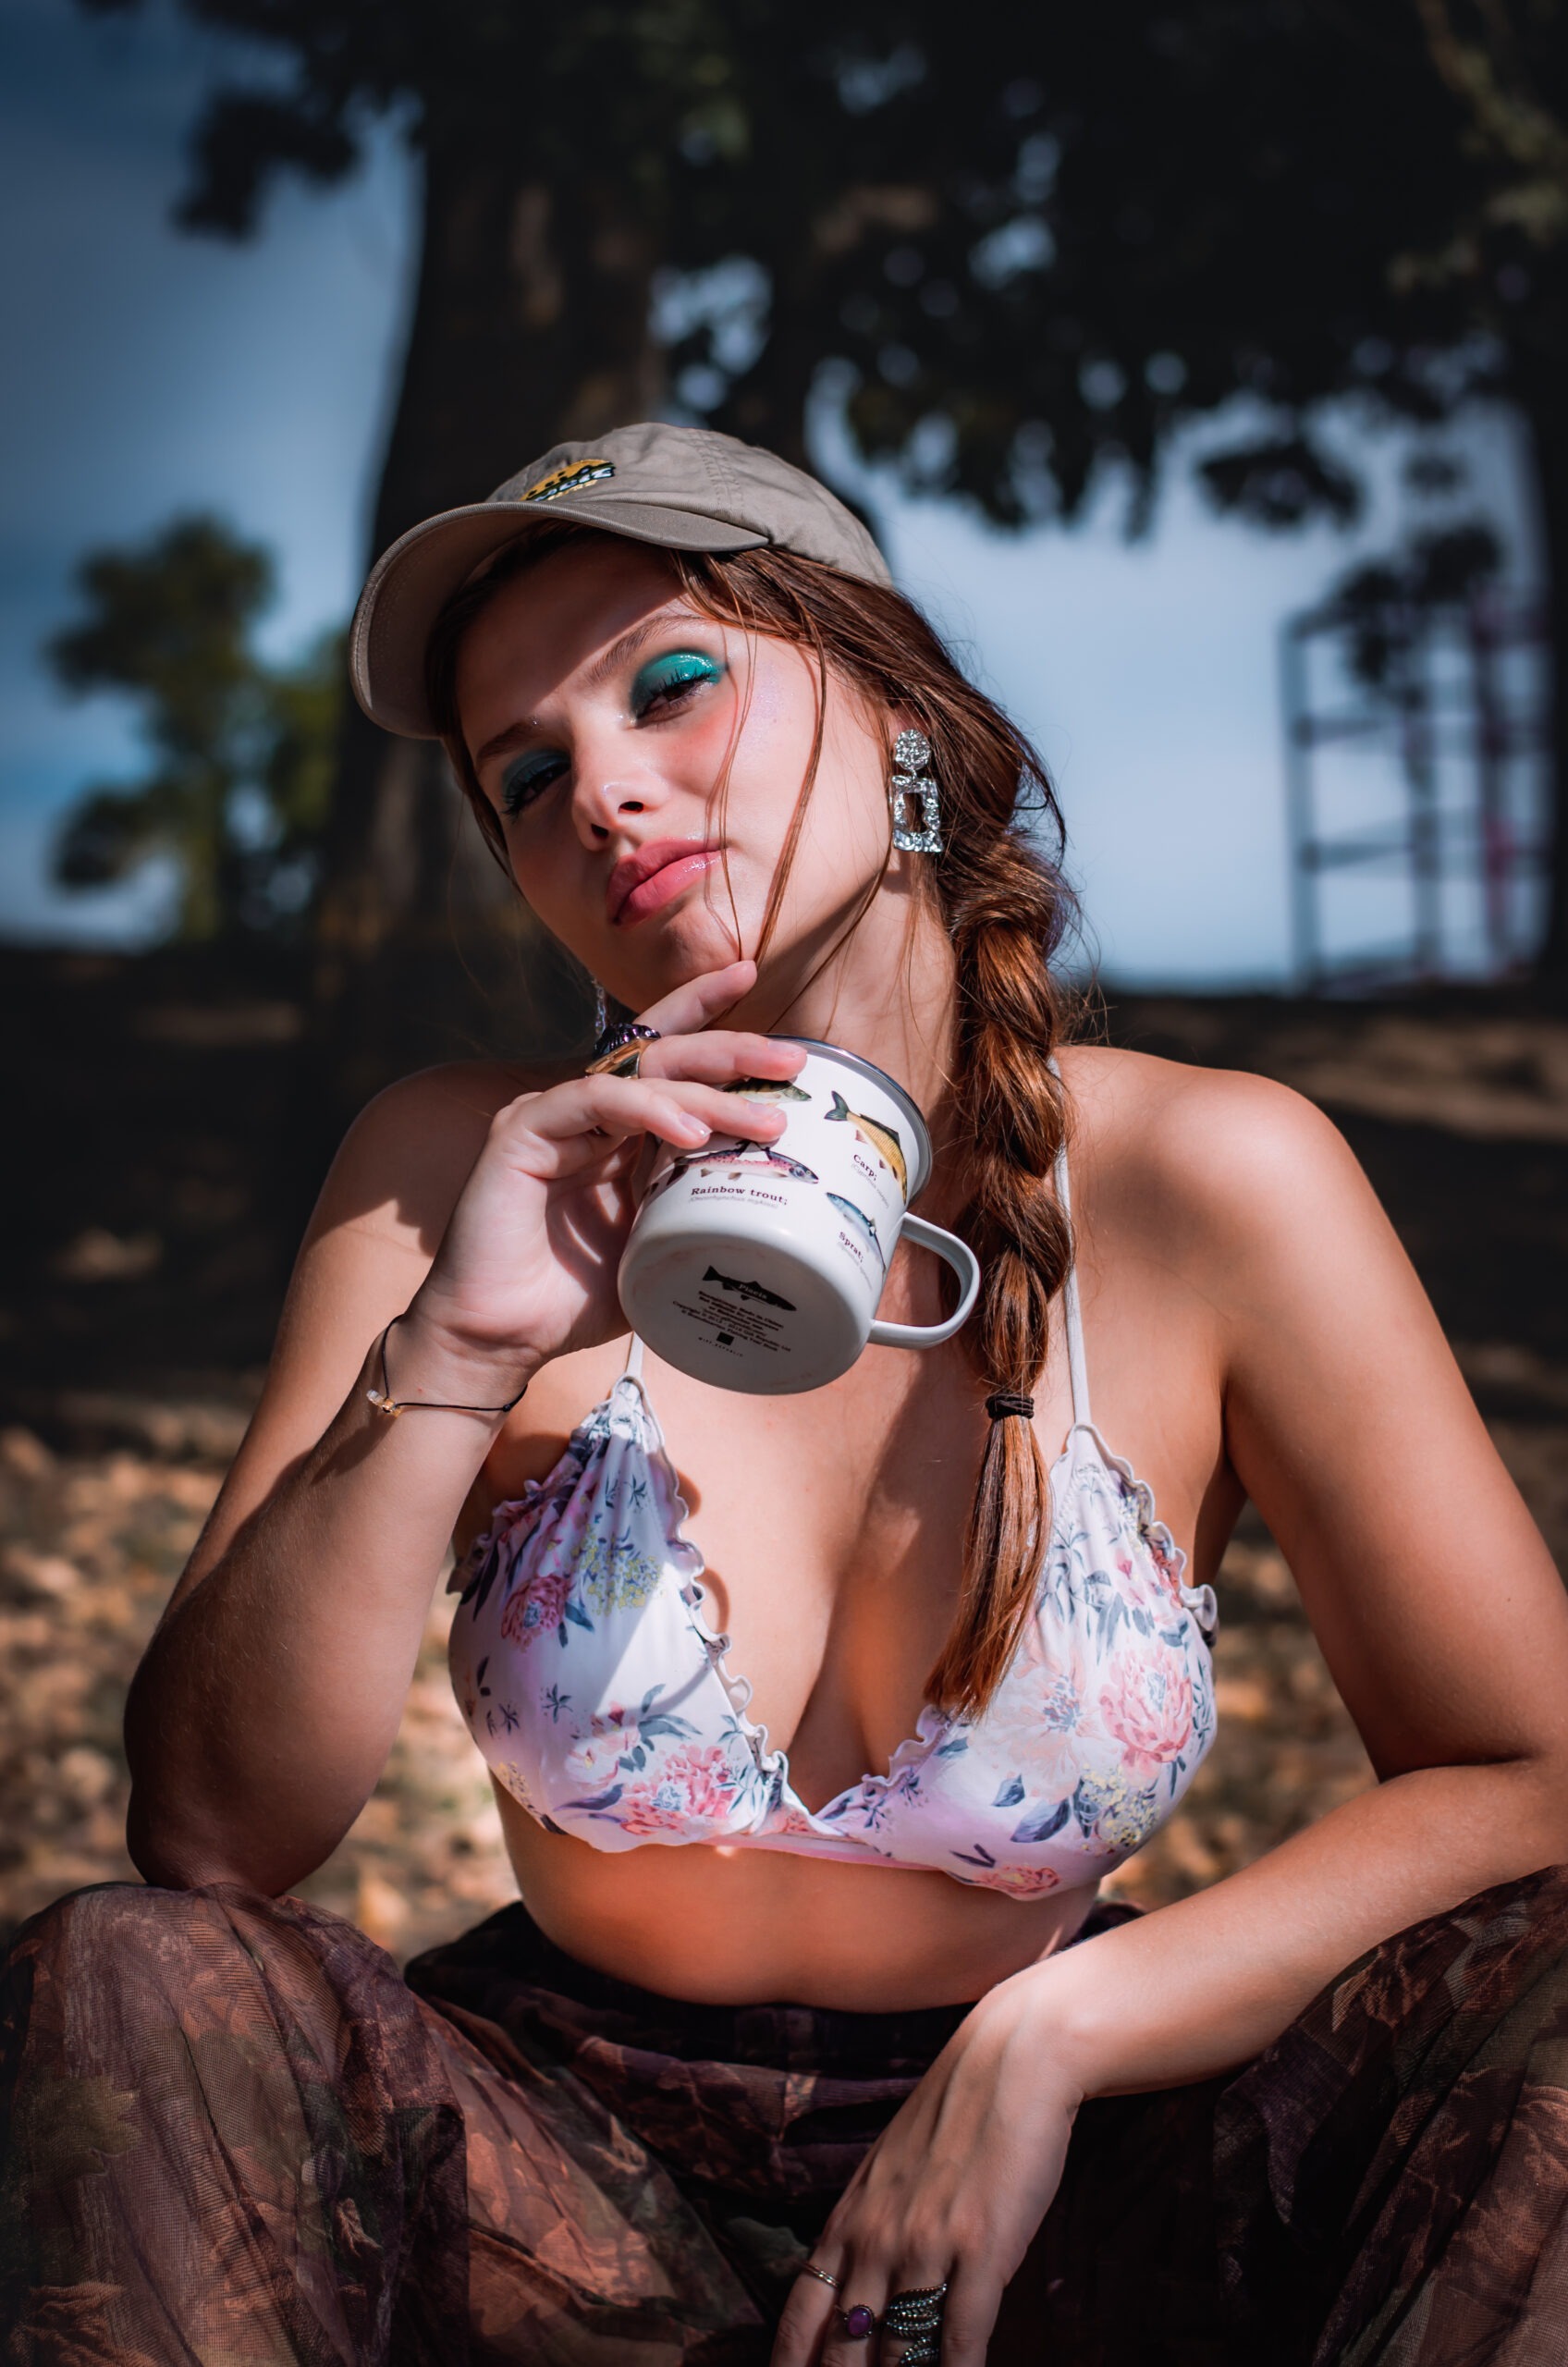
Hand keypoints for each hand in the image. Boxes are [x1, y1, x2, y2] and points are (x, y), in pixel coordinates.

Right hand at [399, 959, 804, 1397]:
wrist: (497, 1339)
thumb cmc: (572, 1298)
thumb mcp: (658, 1247)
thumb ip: (698, 1210)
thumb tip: (773, 1200)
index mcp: (617, 1130)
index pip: (664, 1053)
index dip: (705, 1012)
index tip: (750, 979)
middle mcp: (585, 1112)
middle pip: (663, 1053)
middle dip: (729, 1049)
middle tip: (789, 1061)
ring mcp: (552, 1116)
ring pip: (638, 1075)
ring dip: (705, 1089)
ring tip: (761, 1117)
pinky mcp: (522, 1132)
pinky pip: (592, 1101)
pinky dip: (645, 1110)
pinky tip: (689, 1133)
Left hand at [771, 1968, 1084, 2366]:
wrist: (1011, 2063)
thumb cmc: (954, 2119)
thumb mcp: (890, 2173)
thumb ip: (870, 2232)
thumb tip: (859, 2297)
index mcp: (847, 2221)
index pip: (801, 2320)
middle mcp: (875, 2240)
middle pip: (842, 2351)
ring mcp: (925, 2246)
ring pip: (897, 2355)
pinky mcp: (979, 2250)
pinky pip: (958, 2339)